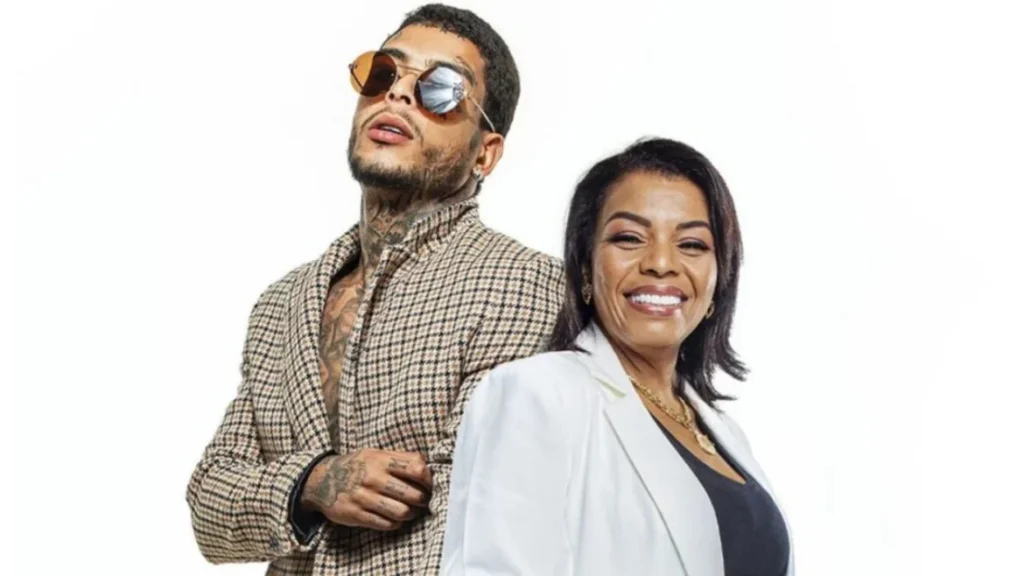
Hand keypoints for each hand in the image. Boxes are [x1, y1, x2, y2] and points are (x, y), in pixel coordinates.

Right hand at [300, 449, 431, 530]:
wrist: (323, 480)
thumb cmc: (357, 466)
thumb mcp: (376, 454)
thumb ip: (400, 457)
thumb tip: (426, 464)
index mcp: (381, 460)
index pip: (417, 469)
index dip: (428, 479)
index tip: (428, 484)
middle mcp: (373, 478)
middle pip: (413, 494)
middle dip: (423, 500)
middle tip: (422, 501)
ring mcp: (364, 498)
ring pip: (402, 512)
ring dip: (411, 514)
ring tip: (410, 511)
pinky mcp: (356, 515)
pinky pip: (386, 524)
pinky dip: (395, 523)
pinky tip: (394, 518)